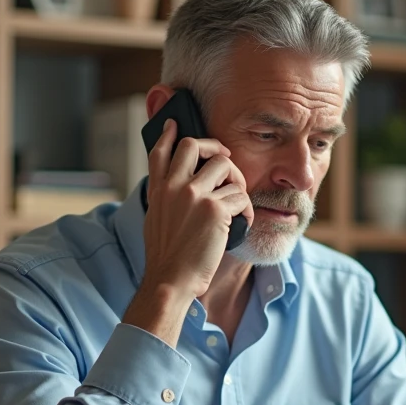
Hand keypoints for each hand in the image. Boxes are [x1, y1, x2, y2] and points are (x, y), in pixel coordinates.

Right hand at [140, 118, 254, 299]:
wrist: (171, 280)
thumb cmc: (168, 257)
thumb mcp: (157, 221)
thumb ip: (166, 199)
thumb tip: (179, 185)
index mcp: (158, 191)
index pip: (160, 152)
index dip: (167, 134)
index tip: (173, 124)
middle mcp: (173, 187)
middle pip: (195, 145)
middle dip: (215, 149)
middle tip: (225, 159)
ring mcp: (193, 195)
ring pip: (225, 166)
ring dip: (238, 183)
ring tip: (238, 203)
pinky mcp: (215, 209)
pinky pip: (241, 196)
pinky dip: (247, 210)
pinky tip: (244, 222)